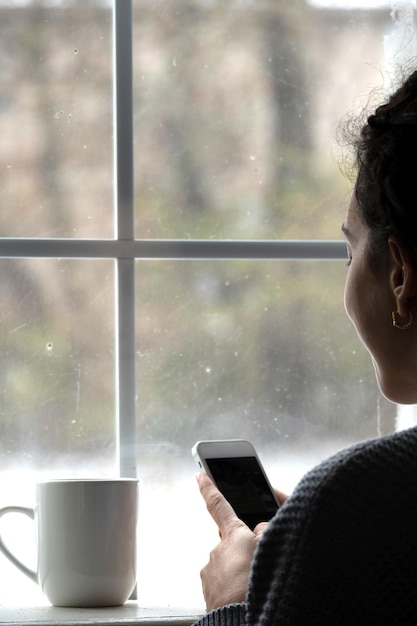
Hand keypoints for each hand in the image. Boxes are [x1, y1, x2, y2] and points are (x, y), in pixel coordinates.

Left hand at [196, 472, 269, 610]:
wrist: (240, 621)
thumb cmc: (258, 585)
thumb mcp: (273, 549)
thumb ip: (267, 531)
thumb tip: (260, 529)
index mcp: (234, 535)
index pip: (218, 504)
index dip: (209, 487)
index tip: (200, 474)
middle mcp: (218, 550)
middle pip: (232, 540)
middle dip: (244, 547)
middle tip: (259, 562)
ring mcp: (211, 572)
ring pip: (229, 563)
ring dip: (239, 570)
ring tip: (254, 584)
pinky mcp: (209, 591)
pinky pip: (223, 582)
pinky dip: (232, 586)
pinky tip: (243, 595)